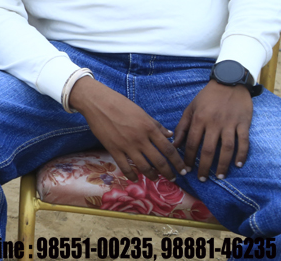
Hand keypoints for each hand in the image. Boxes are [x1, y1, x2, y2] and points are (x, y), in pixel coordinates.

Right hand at [69, 77, 188, 180]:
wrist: (97, 102)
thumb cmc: (120, 104)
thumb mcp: (141, 112)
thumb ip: (156, 125)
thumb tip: (169, 135)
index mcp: (149, 128)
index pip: (168, 149)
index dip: (177, 161)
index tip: (183, 169)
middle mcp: (140, 139)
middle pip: (159, 161)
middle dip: (169, 173)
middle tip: (173, 179)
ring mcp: (126, 145)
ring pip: (144, 167)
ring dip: (152, 176)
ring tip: (156, 179)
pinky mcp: (113, 149)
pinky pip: (125, 167)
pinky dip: (132, 175)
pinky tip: (136, 178)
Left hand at [172, 80, 252, 180]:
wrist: (228, 82)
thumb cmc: (207, 96)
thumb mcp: (191, 108)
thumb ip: (183, 126)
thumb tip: (174, 143)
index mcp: (199, 119)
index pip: (192, 143)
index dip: (189, 158)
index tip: (186, 170)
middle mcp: (214, 123)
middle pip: (208, 149)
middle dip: (204, 166)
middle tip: (201, 179)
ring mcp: (230, 124)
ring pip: (227, 148)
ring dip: (223, 164)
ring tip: (219, 176)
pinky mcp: (243, 123)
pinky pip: (243, 142)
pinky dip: (242, 154)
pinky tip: (238, 164)